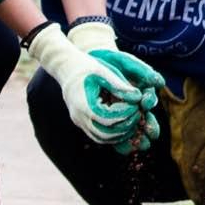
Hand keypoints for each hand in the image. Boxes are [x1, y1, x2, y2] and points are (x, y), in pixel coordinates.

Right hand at [27, 21, 156, 148]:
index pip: (109, 118)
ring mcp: (79, 122)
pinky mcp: (81, 123)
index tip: (137, 105)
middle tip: (137, 115)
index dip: (126, 114)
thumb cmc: (86, 66)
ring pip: (102, 138)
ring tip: (133, 120)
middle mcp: (79, 117)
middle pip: (106, 133)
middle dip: (125, 127)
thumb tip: (138, 97)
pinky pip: (98, 136)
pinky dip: (113, 134)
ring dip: (120, 134)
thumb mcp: (104, 71)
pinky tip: (123, 124)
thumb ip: (120, 85)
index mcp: (84, 104)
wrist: (66, 67)